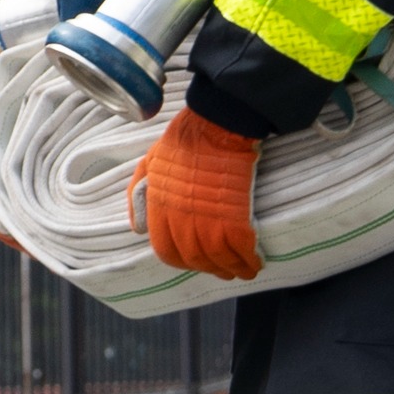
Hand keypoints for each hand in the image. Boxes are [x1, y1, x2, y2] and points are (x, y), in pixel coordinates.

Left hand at [137, 106, 261, 281]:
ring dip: (232, 268)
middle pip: (193, 258)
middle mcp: (181, 218)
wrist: (216, 123)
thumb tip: (137, 229)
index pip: (165, 249)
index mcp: (159, 207)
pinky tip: (256, 262)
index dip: (181, 260)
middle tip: (223, 270)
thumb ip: (140, 198)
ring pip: (218, 258)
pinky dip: (249, 259)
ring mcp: (209, 217)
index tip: (194, 262)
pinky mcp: (235, 212)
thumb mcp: (148, 165)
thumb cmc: (184, 139)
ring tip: (243, 271)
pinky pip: (241, 247)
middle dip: (209, 269)